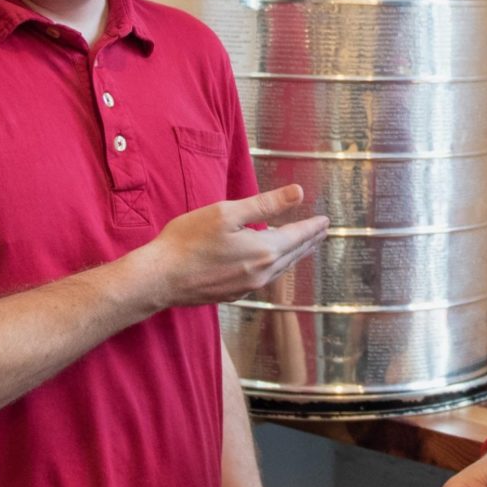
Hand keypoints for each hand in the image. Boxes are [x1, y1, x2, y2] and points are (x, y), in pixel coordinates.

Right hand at [147, 184, 329, 308]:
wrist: (161, 278)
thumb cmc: (189, 241)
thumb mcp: (227, 213)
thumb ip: (265, 204)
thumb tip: (298, 193)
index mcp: (264, 250)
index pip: (297, 236)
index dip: (312, 227)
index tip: (326, 221)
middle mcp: (261, 273)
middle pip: (293, 254)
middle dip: (308, 241)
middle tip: (321, 233)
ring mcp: (248, 287)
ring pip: (280, 269)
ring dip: (294, 256)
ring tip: (303, 247)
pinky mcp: (234, 294)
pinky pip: (264, 278)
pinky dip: (275, 267)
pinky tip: (270, 263)